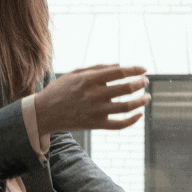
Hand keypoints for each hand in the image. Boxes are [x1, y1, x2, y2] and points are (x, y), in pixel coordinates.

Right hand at [33, 64, 149, 133]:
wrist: (45, 113)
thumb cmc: (60, 90)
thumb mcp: (75, 73)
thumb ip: (98, 68)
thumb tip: (120, 66)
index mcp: (90, 79)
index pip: (120, 72)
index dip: (135, 70)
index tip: (143, 69)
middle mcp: (95, 95)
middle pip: (127, 88)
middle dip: (140, 83)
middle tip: (145, 82)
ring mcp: (97, 111)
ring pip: (127, 107)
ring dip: (141, 101)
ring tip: (147, 97)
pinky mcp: (96, 124)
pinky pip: (120, 125)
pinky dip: (133, 120)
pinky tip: (139, 114)